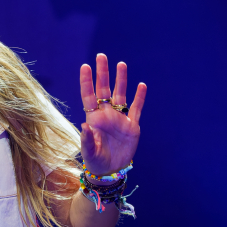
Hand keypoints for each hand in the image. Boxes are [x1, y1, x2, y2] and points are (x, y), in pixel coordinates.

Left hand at [79, 54, 146, 174]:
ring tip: (121, 64)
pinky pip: (136, 109)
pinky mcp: (132, 125)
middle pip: (104, 89)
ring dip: (121, 80)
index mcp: (93, 118)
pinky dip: (139, 97)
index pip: (89, 95)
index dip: (87, 81)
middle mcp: (106, 114)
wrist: (111, 170)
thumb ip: (87, 139)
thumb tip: (85, 125)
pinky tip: (141, 85)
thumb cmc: (95, 161)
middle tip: (101, 56)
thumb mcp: (89, 151)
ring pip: (121, 94)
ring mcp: (119, 118)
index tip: (85, 66)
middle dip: (103, 73)